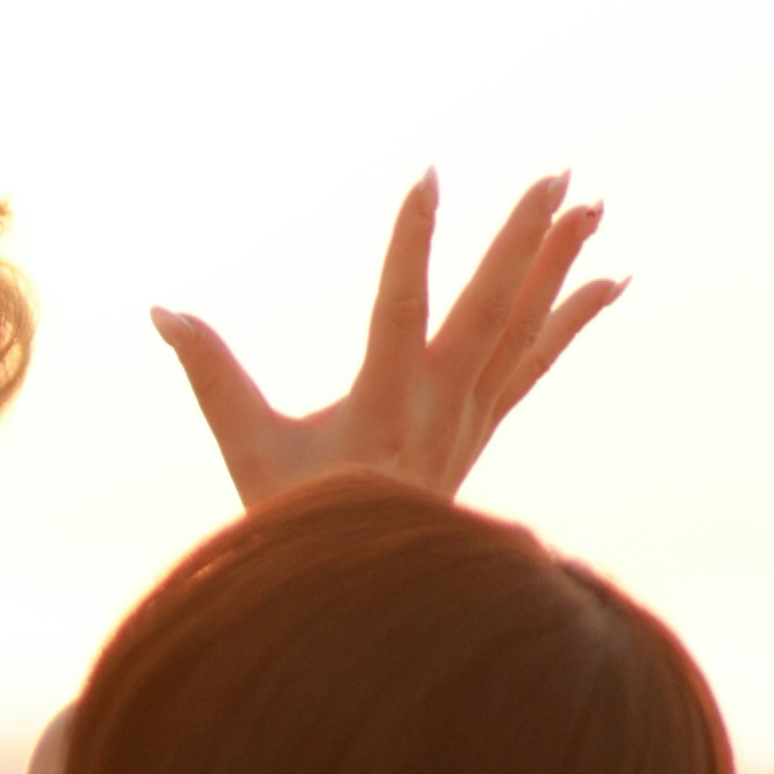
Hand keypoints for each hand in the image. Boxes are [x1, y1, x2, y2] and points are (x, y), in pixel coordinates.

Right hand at [152, 170, 622, 509]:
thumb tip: (161, 309)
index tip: (428, 180)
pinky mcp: (483, 424)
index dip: (413, 245)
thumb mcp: (246, 446)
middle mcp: (441, 410)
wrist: (361, 597)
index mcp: (383, 408)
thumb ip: (210, 372)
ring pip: (524, 329)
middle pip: (492, 312)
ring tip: (592, 202)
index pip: (401, 311)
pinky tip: (612, 279)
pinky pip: (536, 362)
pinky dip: (573, 319)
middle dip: (523, 241)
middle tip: (556, 176)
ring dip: (558, 264)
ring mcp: (471, 418)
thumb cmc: (296, 520)